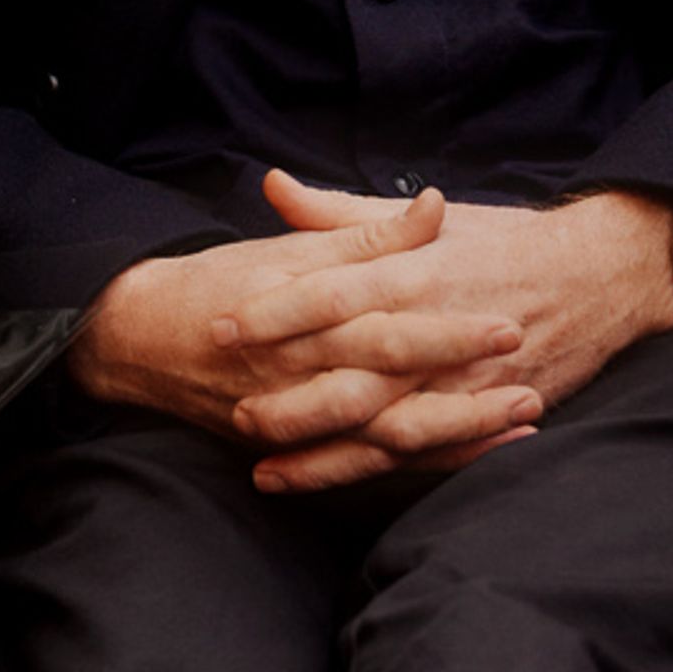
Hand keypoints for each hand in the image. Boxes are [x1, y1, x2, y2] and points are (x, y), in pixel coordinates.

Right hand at [68, 186, 537, 472]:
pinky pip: (368, 466)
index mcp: (305, 316)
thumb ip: (366, 234)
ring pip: (386, 439)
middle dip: (466, 393)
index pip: (385, 324)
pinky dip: (422, 463)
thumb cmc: (220, 284)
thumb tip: (432, 205)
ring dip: (458, 435)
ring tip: (522, 421)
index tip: (506, 322)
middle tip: (533, 382)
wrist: (138, 341)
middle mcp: (303, 374)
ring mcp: (300, 419)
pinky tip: (475, 453)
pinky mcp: (297, 447)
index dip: (447, 329)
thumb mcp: (290, 250)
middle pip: (395, 392)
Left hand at [213, 173, 672, 494]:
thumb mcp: (430, 219)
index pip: (333, 293)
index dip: (275, 312)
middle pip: (353, 373)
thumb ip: (345, 215)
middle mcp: (436, 329)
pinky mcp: (486, 412)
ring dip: (325, 453)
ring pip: (385, 427)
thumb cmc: (506, 241)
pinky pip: (427, 454)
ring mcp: (463, 379)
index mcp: (416, 273)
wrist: (602, 274)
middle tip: (234, 413)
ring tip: (266, 470)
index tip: (221, 326)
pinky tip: (334, 486)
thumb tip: (274, 188)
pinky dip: (382, 474)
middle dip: (292, 400)